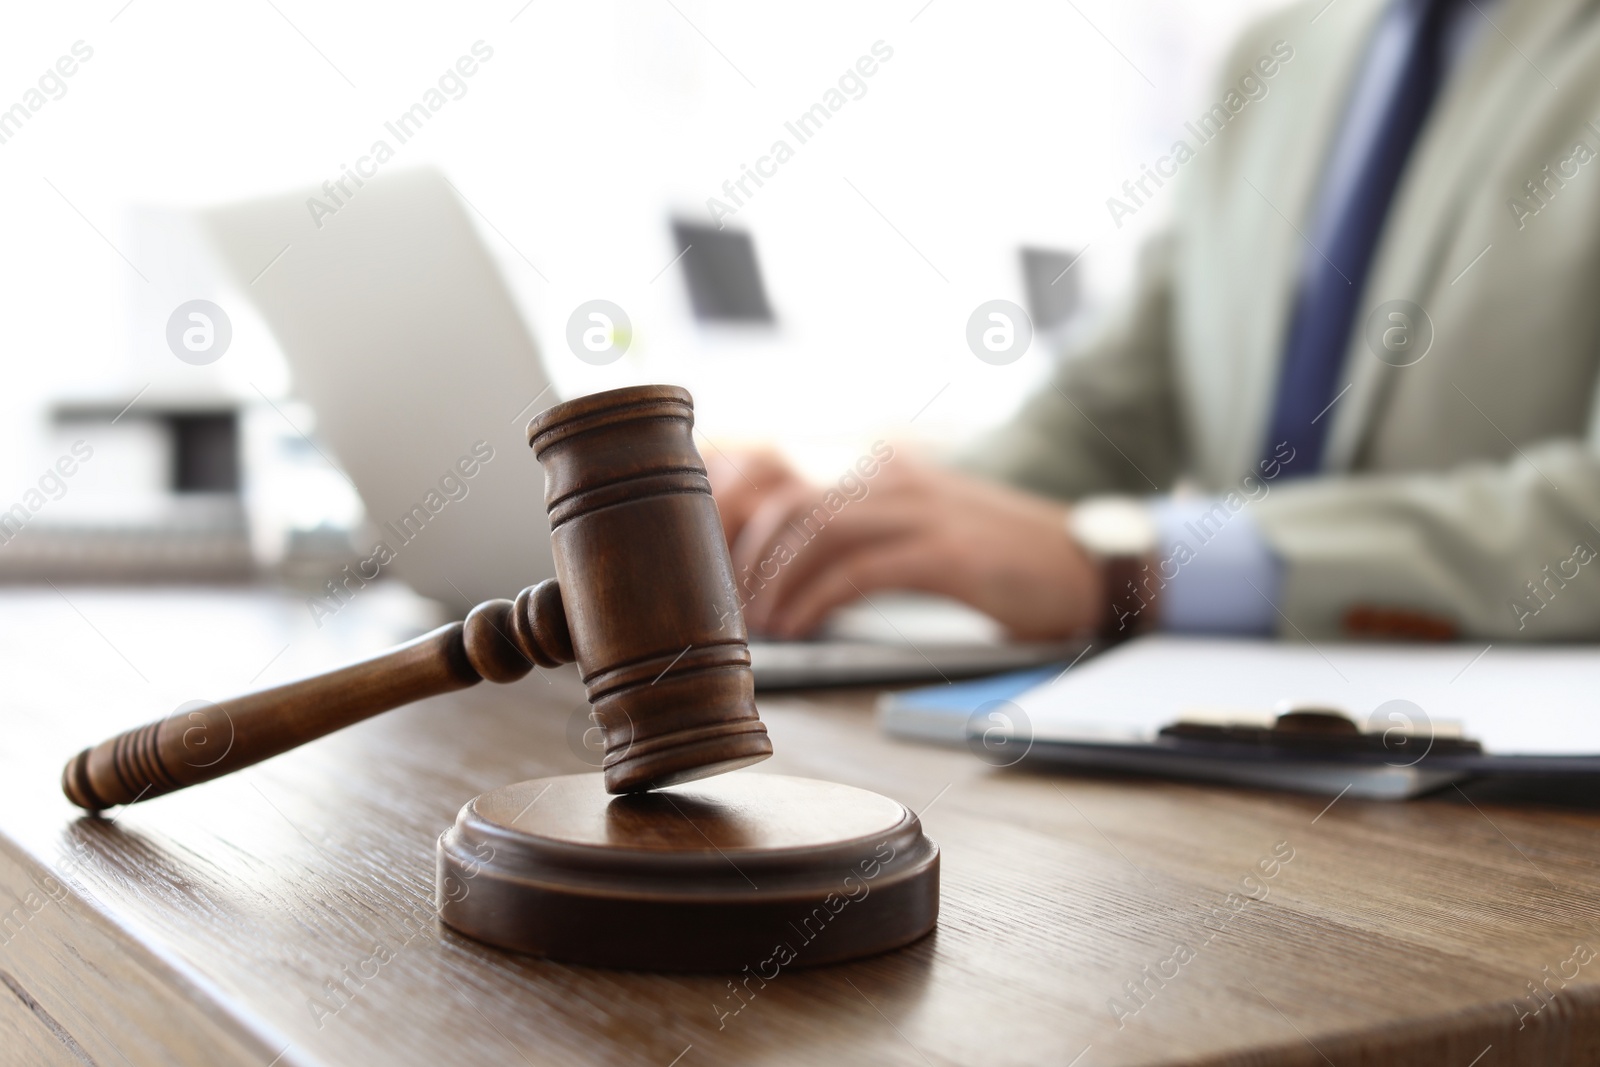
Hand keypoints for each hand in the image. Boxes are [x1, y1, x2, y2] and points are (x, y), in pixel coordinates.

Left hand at [709, 447, 1104, 639]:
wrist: (1089, 566)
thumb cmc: (1005, 561)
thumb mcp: (930, 532)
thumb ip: (872, 537)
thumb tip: (801, 573)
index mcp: (889, 475)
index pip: (792, 485)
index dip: (743, 529)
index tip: (721, 575)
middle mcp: (898, 482)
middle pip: (791, 503)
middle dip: (746, 557)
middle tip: (728, 606)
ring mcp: (923, 513)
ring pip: (817, 532)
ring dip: (775, 581)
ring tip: (758, 624)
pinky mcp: (945, 552)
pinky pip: (859, 571)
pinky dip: (817, 600)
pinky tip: (799, 627)